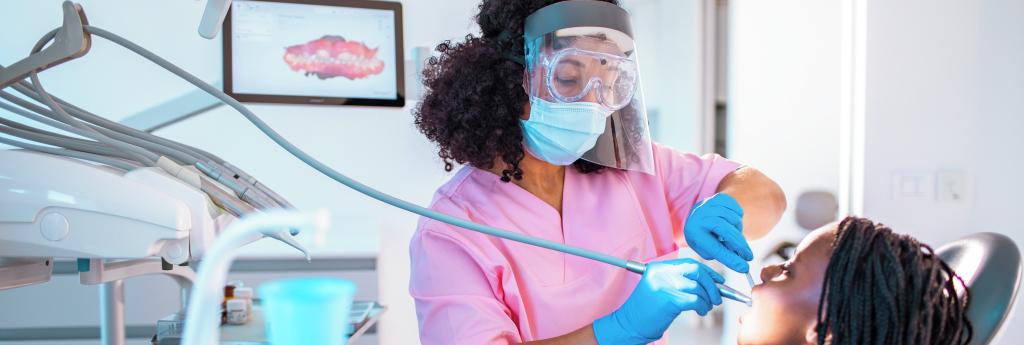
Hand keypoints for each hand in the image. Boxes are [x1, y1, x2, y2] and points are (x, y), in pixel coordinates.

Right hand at [593, 259, 723, 344]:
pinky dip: (702, 307)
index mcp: (659, 267)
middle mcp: (662, 273)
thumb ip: (679, 280)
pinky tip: (700, 311)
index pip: (689, 264)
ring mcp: (665, 285)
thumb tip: (709, 282)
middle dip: (712, 285)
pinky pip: (696, 301)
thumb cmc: (646, 310)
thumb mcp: (660, 288)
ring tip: (705, 307)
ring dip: (708, 299)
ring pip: (699, 288)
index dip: (708, 271)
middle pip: (697, 271)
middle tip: (717, 296)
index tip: (718, 280)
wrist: (629, 324)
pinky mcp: (669, 300)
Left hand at [684, 193, 753, 272]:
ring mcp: (710, 204)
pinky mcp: (719, 197)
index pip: (715, 247)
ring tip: (731, 236)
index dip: (730, 258)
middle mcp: (700, 215)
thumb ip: (724, 255)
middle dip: (740, 246)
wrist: (699, 216)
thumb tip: (742, 265)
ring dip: (737, 232)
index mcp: (693, 231)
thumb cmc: (704, 237)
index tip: (744, 267)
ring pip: (734, 220)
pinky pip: (738, 211)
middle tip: (749, 257)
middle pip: (726, 231)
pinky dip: (738, 219)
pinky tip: (730, 223)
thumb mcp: (708, 249)